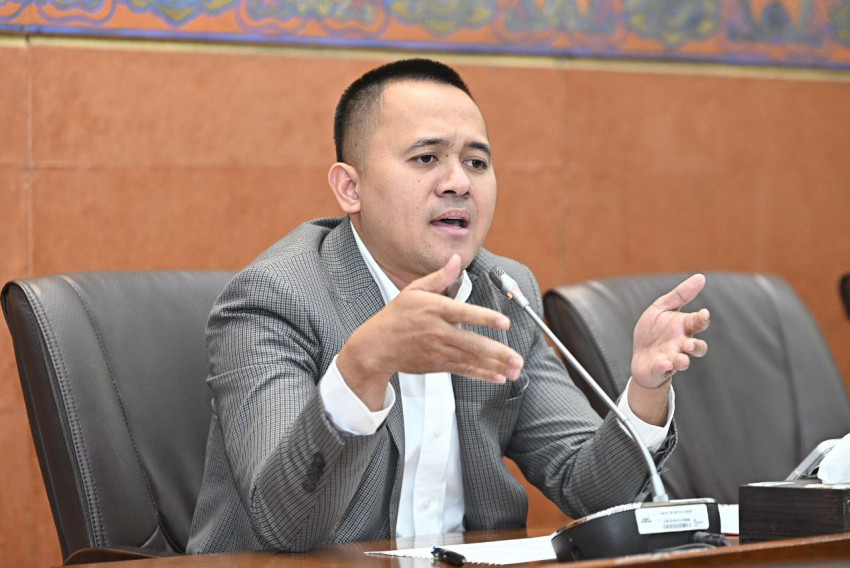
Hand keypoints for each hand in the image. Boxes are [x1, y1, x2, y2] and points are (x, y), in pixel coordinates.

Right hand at [337, 254, 524, 409]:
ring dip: (495, 366)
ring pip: (471, 359)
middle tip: (517, 359)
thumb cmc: (397, 315)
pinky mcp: (437, 365)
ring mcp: (437, 350)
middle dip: (497, 352)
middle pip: (471, 343)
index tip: (504, 322)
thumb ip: (440, 277)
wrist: (376, 346)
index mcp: (434, 309)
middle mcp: (437, 331)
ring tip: (515, 370)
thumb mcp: (414, 290)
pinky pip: (463, 370)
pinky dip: (481, 374)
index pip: (464, 313)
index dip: (485, 318)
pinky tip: (498, 377)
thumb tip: (456, 260)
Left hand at [628, 274, 709, 423]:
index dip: (702, 319)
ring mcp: (672, 357)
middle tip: (689, 344)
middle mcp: (681, 344)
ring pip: (684, 362)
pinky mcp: (659, 368)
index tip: (703, 314)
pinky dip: (665, 367)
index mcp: (683, 327)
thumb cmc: (653, 331)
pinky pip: (664, 369)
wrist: (640, 356)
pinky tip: (664, 363)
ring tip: (681, 358)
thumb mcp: (662, 308)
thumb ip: (680, 295)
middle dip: (696, 346)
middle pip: (698, 348)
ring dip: (683, 360)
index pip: (698, 323)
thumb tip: (701, 277)